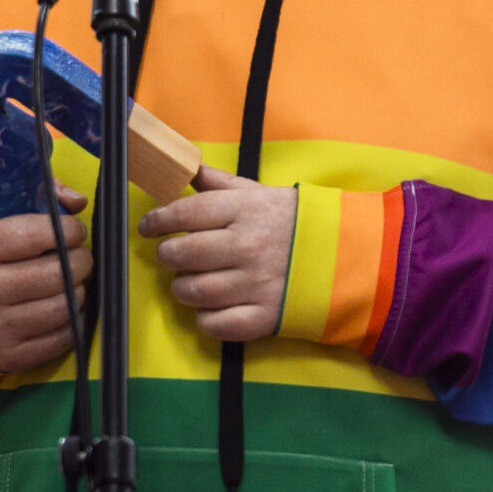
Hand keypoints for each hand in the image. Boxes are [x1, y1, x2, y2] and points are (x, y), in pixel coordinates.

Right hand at [0, 188, 92, 372]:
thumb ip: (35, 196)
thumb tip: (77, 202)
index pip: (39, 234)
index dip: (69, 229)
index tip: (74, 230)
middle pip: (60, 273)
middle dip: (81, 260)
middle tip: (78, 256)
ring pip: (66, 306)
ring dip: (79, 291)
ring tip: (70, 282)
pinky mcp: (10, 356)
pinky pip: (63, 337)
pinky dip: (73, 320)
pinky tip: (63, 307)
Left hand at [138, 167, 293, 341]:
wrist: (344, 255)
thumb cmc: (291, 221)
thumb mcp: (257, 192)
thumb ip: (217, 182)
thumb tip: (185, 167)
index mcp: (244, 211)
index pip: (184, 214)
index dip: (157, 221)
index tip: (148, 227)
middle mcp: (247, 246)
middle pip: (183, 254)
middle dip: (168, 255)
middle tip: (171, 254)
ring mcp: (256, 283)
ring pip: (194, 291)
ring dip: (182, 287)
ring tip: (189, 280)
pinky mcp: (264, 316)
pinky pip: (216, 324)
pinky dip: (204, 318)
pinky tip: (209, 306)